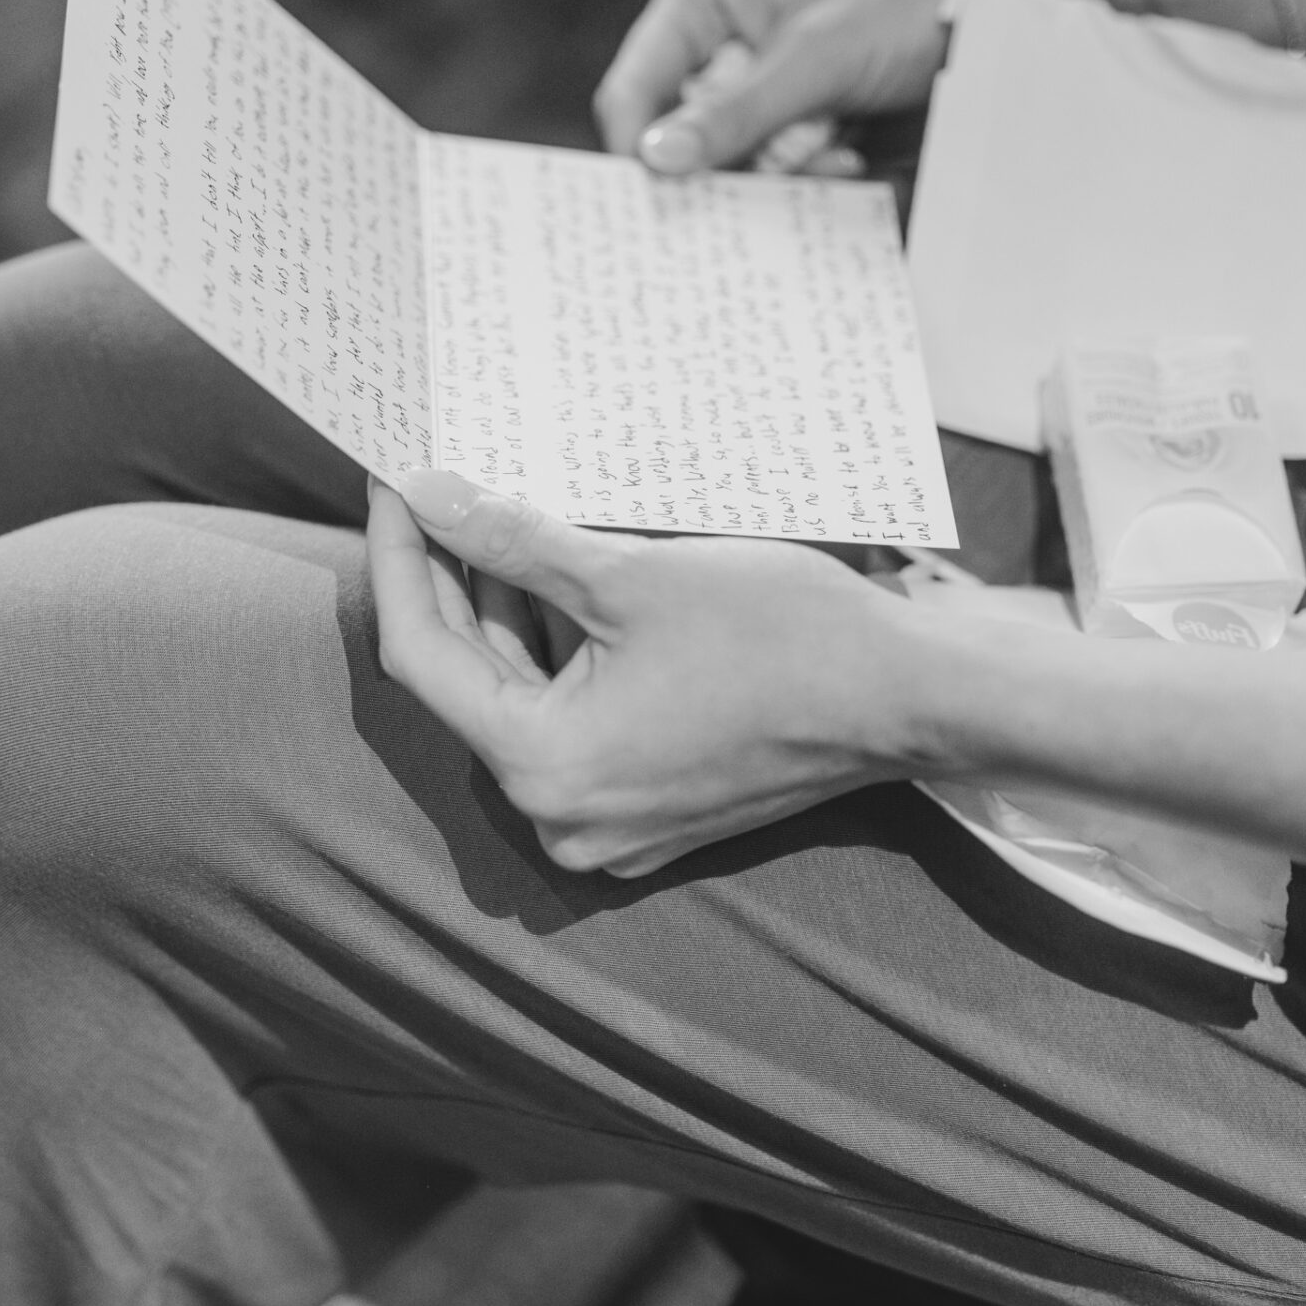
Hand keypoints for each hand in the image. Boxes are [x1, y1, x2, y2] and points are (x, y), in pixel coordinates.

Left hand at [366, 470, 940, 875]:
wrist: (911, 699)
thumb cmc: (784, 637)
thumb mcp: (631, 577)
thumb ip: (514, 542)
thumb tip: (430, 495)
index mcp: (545, 769)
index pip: (422, 656)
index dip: (400, 559)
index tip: (393, 484)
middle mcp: (565, 817)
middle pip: (470, 681)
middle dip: (452, 581)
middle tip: (439, 488)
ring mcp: (610, 821)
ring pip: (524, 697)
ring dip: (510, 610)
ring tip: (499, 512)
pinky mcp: (652, 805)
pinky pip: (577, 719)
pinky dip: (563, 651)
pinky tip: (562, 572)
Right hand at [593, 0, 972, 173]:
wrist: (999, 21)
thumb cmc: (910, 4)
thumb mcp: (818, 56)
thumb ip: (735, 113)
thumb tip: (654, 161)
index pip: (632, 92)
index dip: (640, 152)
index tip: (670, 200)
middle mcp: (717, 47)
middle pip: (677, 144)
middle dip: (734, 166)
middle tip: (792, 159)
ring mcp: (756, 94)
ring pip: (729, 173)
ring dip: (783, 177)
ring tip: (840, 151)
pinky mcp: (794, 131)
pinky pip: (773, 183)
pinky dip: (811, 185)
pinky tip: (853, 158)